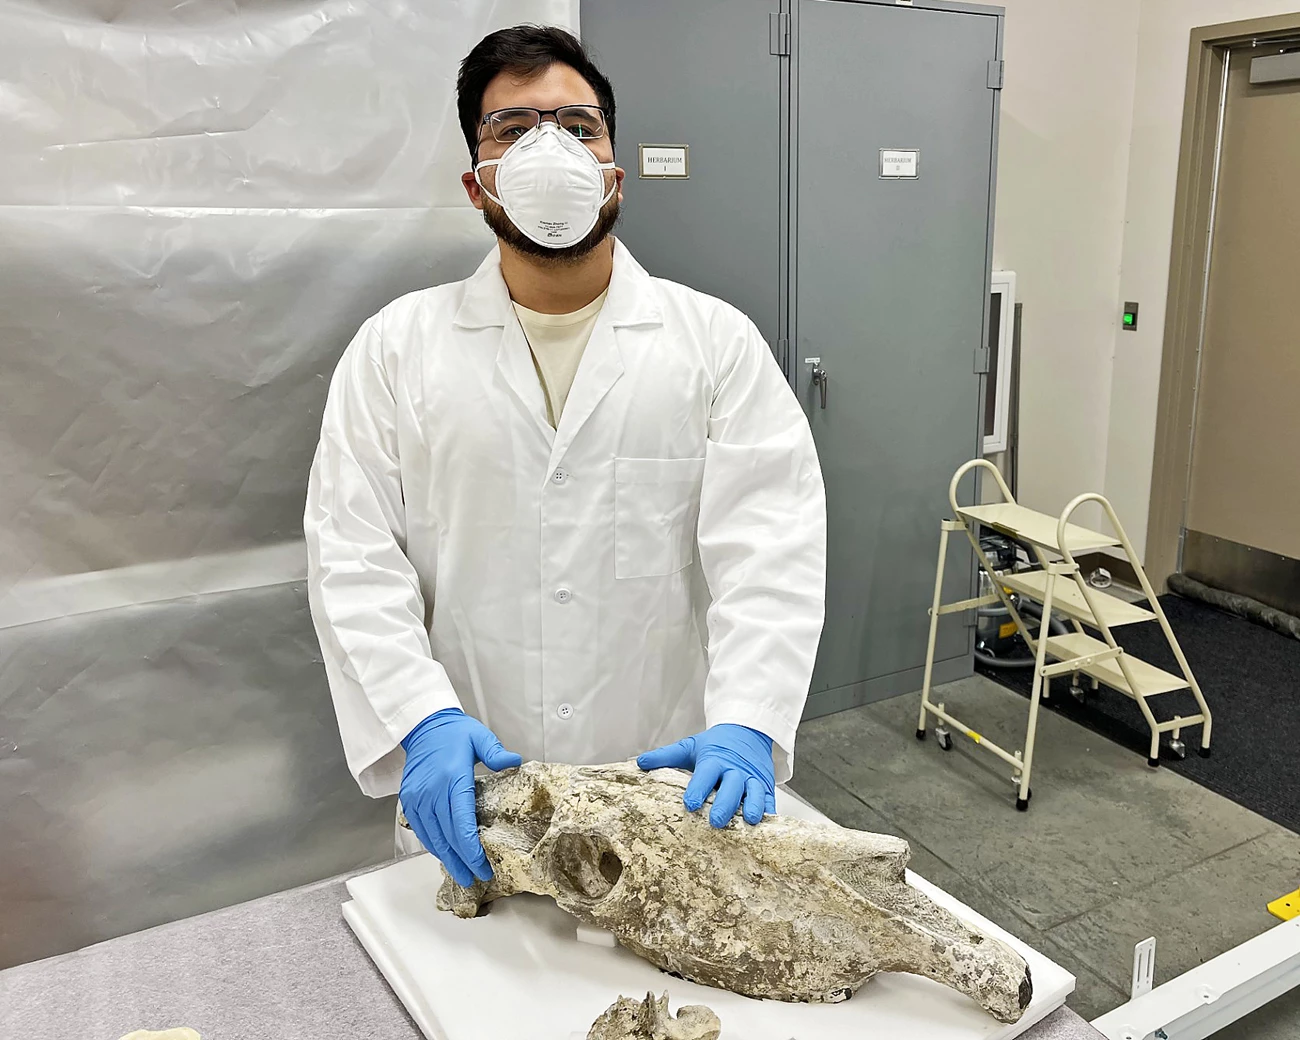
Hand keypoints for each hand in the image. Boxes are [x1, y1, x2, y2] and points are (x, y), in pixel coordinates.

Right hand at [399, 708, 521, 886]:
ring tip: (463, 874)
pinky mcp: (409, 801)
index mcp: (452, 778)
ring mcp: (417, 798)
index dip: (471, 850)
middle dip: (462, 862)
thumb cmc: (455, 733)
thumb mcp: (480, 736)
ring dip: (447, 858)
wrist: (423, 726)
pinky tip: (446, 854)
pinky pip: (421, 830)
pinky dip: (434, 845)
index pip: (461, 824)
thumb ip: (496, 752)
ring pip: (432, 838)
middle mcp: (431, 792)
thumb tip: (516, 761)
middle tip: (476, 879)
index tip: (482, 867)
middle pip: (447, 837)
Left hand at [636, 724, 775, 826]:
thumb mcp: (691, 747)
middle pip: (732, 786)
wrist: (748, 730)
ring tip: (750, 820)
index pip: (706, 774)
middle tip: (717, 820)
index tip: (690, 803)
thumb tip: (639, 762)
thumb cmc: (716, 744)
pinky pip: (770, 800)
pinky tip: (767, 825)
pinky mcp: (766, 786)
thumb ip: (666, 756)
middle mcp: (735, 770)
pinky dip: (770, 811)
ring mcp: (753, 779)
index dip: (698, 788)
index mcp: (715, 760)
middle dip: (725, 803)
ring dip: (753, 806)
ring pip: (755, 792)